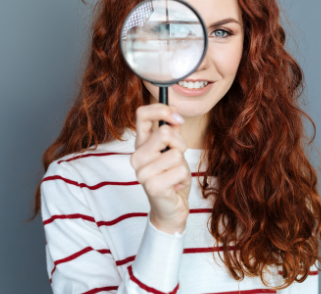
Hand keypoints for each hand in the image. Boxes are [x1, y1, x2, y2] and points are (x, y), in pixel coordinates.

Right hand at [130, 103, 191, 234]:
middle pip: (164, 132)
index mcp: (140, 145)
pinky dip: (184, 178)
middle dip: (180, 143)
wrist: (169, 209)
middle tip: (178, 158)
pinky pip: (180, 171)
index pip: (142, 115)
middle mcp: (136, 157)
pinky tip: (175, 186)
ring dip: (182, 165)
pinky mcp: (152, 186)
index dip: (161, 110)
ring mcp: (142, 172)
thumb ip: (172, 132)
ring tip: (174, 175)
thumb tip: (174, 112)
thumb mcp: (173, 151)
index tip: (177, 117)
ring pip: (176, 153)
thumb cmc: (171, 178)